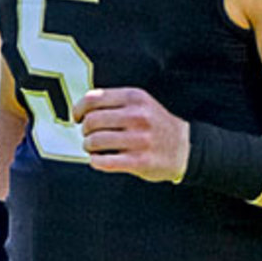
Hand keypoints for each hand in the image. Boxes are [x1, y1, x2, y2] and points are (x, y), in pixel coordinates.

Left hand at [73, 87, 189, 182]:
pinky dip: (95, 161)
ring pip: (94, 142)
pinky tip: (99, 159)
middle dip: (84, 130)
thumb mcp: (140, 103)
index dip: (78, 109)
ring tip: (94, 148)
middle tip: (88, 135)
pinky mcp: (139, 161)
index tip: (76, 118)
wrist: (185, 148)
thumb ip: (113, 101)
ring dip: (88, 146)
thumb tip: (80, 108)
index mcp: (135, 98)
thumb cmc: (155, 125)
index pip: (93, 99)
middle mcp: (137, 116)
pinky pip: (103, 162)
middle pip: (91, 121)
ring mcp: (139, 139)